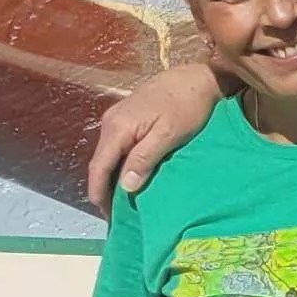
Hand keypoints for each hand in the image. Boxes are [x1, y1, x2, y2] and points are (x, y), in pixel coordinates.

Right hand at [86, 66, 227, 211]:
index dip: (100, 194)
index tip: (109, 218)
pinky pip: (117, 147)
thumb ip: (144, 159)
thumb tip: (124, 186)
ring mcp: (116, 117)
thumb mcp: (168, 135)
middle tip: (118, 215)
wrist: (198, 78)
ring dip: (113, 178)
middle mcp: (110, 122)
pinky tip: (131, 177)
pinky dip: (120, 165)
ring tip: (125, 201)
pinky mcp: (126, 117)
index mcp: (117, 127)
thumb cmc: (187, 106)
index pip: (99, 167)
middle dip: (106, 189)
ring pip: (108, 155)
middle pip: (100, 163)